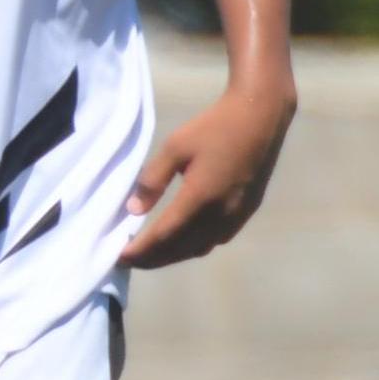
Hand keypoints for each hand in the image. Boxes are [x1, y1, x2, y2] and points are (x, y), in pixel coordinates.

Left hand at [122, 79, 298, 267]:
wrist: (260, 118)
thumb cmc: (214, 127)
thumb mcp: (175, 146)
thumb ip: (153, 179)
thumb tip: (133, 210)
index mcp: (200, 199)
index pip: (164, 236)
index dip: (140, 250)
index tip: (118, 257)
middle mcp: (220, 216)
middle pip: (180, 249)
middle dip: (152, 259)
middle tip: (127, 261)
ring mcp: (236, 217)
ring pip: (199, 249)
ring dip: (172, 256)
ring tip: (149, 255)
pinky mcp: (245, 213)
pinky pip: (214, 241)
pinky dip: (192, 247)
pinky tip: (180, 241)